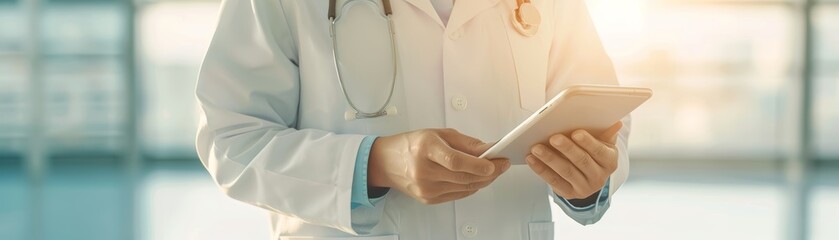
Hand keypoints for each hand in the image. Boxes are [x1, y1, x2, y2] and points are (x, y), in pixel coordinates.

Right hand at [368, 129, 509, 204]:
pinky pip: (458, 194)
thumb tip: (490, 148)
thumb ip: (465, 142)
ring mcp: (425, 188)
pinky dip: (471, 187)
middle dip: (488, 172)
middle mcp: (424, 170)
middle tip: (502, 165)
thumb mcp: (437, 134)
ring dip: (483, 180)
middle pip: (463, 176)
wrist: (386, 163)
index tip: (495, 163)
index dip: (477, 164)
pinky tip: (478, 179)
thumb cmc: (411, 145)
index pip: (455, 160)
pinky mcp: (428, 199)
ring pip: (464, 187)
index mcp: (425, 148)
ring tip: (494, 171)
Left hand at [526, 122, 621, 199]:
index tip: (576, 132)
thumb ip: (605, 132)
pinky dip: (541, 169)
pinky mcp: (569, 193)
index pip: (599, 151)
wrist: (589, 176)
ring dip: (550, 159)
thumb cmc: (593, 151)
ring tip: (536, 147)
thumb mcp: (602, 142)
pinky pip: (553, 181)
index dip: (588, 142)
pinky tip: (531, 158)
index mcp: (610, 161)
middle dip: (567, 149)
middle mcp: (599, 177)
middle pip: (581, 161)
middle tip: (553, 137)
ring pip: (565, 172)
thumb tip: (616, 122)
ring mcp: (584, 188)